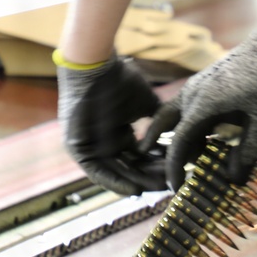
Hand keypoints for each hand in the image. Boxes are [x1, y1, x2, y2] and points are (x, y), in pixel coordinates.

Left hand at [56, 54, 166, 195]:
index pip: (138, 157)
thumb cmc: (119, 79)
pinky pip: (96, 173)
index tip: (175, 173)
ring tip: (156, 190)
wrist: (96, 67)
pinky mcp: (78, 151)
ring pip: (116, 172)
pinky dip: (115, 182)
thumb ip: (159, 119)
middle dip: (149, 178)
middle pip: (129, 168)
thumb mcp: (146, 103)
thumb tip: (178, 129)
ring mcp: (90, 148)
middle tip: (169, 187)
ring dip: (136, 182)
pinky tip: (134, 188)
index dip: (156, 166)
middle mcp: (104, 144)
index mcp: (118, 134)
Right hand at [141, 25, 256, 190]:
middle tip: (178, 173)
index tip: (174, 189)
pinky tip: (209, 140)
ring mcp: (194, 87)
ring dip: (186, 141)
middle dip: (173, 154)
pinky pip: (186, 110)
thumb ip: (247, 152)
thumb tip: (233, 181)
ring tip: (202, 160)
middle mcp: (192, 94)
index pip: (179, 142)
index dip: (174, 168)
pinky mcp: (200, 85)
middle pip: (172, 130)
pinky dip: (191, 128)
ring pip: (176, 120)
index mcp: (204, 104)